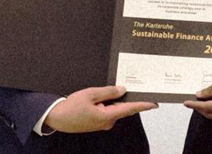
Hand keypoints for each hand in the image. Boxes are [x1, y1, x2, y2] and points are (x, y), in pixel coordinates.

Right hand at [43, 85, 157, 132]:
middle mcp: (107, 122)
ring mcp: (102, 123)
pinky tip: (104, 96)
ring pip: (114, 109)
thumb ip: (108, 92)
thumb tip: (122, 90)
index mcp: (107, 116)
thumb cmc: (71, 107)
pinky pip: (107, 111)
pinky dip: (108, 103)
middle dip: (129, 98)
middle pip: (123, 108)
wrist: (56, 118)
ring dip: (116, 100)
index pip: (130, 109)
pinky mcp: (97, 122)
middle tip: (136, 88)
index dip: (143, 105)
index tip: (154, 103)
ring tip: (116, 88)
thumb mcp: (90, 94)